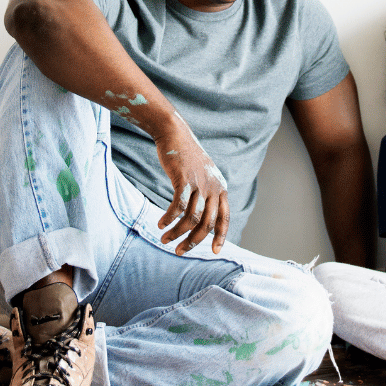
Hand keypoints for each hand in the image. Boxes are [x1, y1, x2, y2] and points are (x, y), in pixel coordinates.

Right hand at [154, 124, 229, 254]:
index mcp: (220, 188)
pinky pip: (177, 207)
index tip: (215, 252)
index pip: (225, 218)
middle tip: (180, 251)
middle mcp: (213, 187)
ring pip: (191, 218)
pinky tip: (160, 224)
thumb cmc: (186, 157)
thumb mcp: (203, 175)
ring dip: (177, 233)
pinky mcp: (184, 180)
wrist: (175, 134)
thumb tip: (202, 216)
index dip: (221, 236)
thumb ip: (206, 193)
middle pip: (207, 223)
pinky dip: (169, 219)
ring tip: (165, 240)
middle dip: (194, 241)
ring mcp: (200, 183)